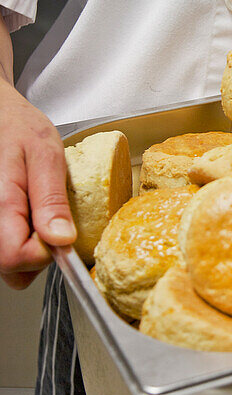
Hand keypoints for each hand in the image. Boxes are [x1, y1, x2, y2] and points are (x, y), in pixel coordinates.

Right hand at [0, 82, 75, 289]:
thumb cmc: (17, 126)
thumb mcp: (45, 154)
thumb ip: (51, 198)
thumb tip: (62, 240)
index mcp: (0, 203)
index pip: (16, 258)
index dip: (45, 252)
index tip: (59, 229)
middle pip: (10, 268)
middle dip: (37, 253)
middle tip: (48, 217)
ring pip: (6, 263)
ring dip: (27, 246)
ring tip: (36, 210)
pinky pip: (3, 246)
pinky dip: (18, 237)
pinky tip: (26, 213)